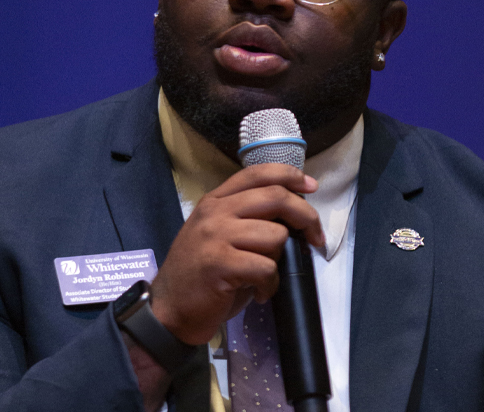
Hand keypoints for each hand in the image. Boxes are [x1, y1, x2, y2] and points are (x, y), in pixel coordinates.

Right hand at [149, 163, 322, 344]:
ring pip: (275, 235)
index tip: (311, 186)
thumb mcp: (219, 236)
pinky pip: (266, 267)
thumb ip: (247, 219)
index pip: (257, 174)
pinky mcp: (220, 263)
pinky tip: (260, 293)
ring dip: (280, 260)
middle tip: (315, 237)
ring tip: (266, 276)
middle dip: (306, 216)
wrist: (168, 310)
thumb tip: (292, 217)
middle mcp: (215, 212)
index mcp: (215, 201)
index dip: (289, 175)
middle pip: (275, 197)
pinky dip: (270, 284)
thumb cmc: (200, 276)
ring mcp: (216, 236)